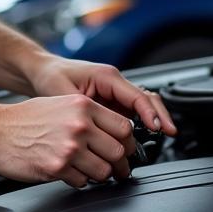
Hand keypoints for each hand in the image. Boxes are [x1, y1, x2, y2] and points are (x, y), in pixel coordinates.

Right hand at [0, 94, 136, 186]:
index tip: (125, 148)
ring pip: (104, 171)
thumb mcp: (59, 103)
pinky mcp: (57, 168)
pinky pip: (83, 182)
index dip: (127, 141)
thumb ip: (86, 115)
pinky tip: (70, 172)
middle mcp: (79, 125)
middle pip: (118, 151)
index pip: (123, 127)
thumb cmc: (23, 118)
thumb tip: (111, 131)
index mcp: (82, 106)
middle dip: (118, 163)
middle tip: (114, 167)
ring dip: (99, 174)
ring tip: (89, 170)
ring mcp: (69, 148)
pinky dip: (80, 180)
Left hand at [27, 55, 177, 136]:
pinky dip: (140, 125)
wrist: (42, 71)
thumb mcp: (63, 94)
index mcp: (107, 76)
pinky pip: (132, 114)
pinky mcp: (111, 104)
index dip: (150, 112)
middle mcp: (115, 84)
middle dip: (160, 115)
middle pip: (147, 99)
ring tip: (162, 138)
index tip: (158, 128)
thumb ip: (82, 111)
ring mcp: (115, 94)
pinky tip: (142, 140)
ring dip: (153, 121)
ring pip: (143, 107)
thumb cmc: (51, 76)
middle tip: (169, 133)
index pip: (137, 95)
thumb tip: (96, 130)